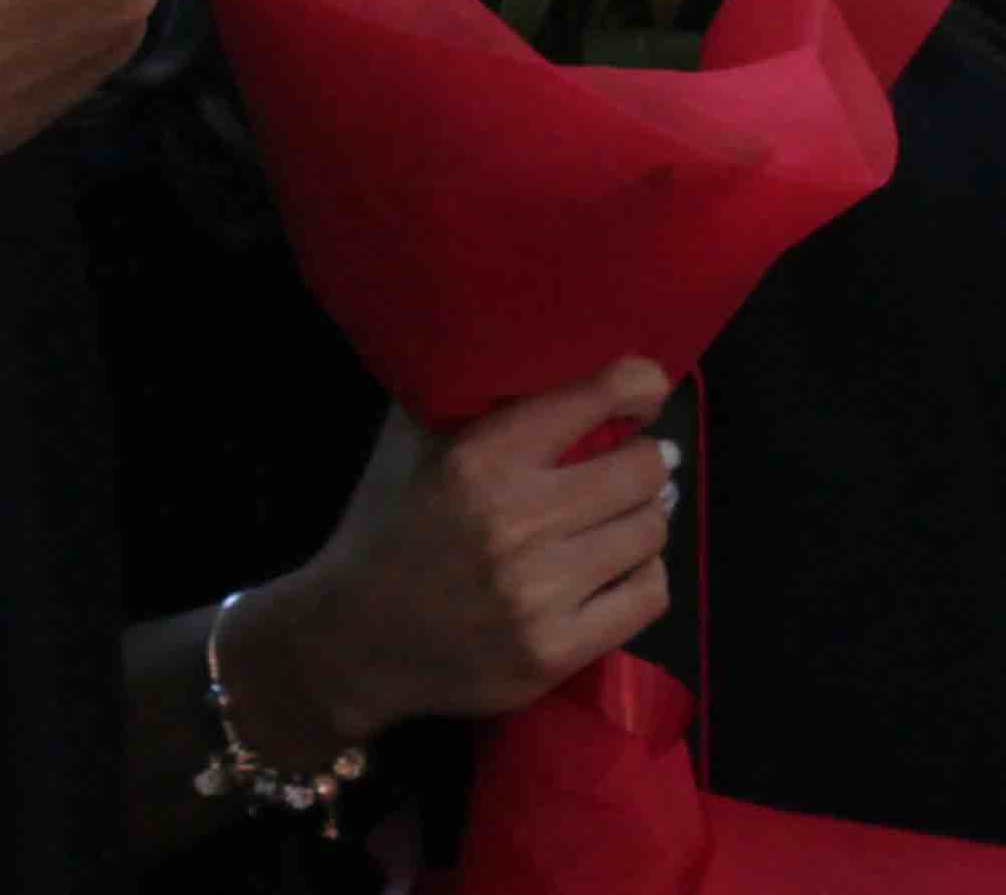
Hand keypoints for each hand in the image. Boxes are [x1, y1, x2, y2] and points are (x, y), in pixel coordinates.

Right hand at [234, 362, 678, 751]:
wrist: (353, 641)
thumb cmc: (389, 527)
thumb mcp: (413, 442)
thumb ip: (474, 395)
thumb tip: (553, 352)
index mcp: (481, 457)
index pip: (596, 397)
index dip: (640, 386)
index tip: (645, 393)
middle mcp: (517, 520)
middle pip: (643, 470)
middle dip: (646, 461)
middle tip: (637, 464)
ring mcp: (540, 592)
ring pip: (651, 532)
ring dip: (644, 518)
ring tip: (625, 516)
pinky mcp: (556, 652)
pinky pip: (649, 596)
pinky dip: (644, 575)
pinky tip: (619, 567)